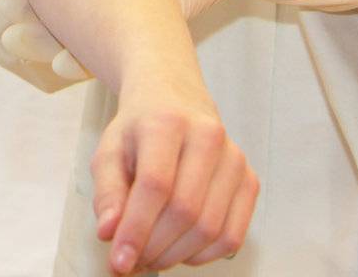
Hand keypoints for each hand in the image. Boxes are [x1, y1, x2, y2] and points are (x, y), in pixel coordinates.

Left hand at [92, 75, 256, 271]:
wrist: (174, 97)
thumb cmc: (138, 129)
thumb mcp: (110, 149)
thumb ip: (107, 192)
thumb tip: (109, 233)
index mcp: (166, 122)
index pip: (155, 185)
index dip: (137, 229)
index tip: (119, 264)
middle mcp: (207, 136)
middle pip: (185, 210)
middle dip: (155, 247)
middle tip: (133, 262)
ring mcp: (234, 158)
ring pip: (210, 229)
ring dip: (176, 255)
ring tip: (151, 256)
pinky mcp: (250, 180)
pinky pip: (232, 236)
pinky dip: (203, 255)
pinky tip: (179, 249)